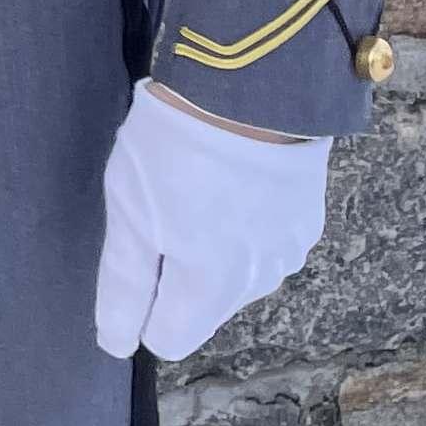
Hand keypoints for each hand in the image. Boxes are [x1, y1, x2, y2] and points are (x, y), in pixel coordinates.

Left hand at [93, 79, 330, 360]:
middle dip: (180, 274)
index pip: (170, 338)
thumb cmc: (176, 145)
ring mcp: (289, 250)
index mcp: (208, 285)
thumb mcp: (129, 208)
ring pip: (238, 275)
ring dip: (218, 249)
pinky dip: (249, 224)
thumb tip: (117, 343)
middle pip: (204, 307)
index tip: (135, 259)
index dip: (143, 307)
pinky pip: (267, 242)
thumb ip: (126, 284)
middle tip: (165, 208)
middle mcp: (256, 282)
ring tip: (201, 186)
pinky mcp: (308, 219)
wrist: (251, 83)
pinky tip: (236, 180)